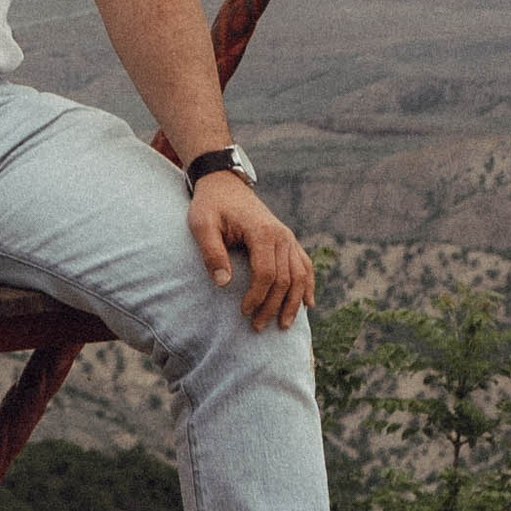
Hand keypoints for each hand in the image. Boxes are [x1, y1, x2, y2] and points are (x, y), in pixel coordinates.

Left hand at [188, 173, 314, 329]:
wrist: (224, 183)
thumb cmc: (210, 205)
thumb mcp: (202, 224)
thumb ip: (211, 252)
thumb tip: (224, 284)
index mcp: (262, 231)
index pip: (266, 273)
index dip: (257, 296)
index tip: (244, 312)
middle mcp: (281, 235)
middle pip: (285, 279)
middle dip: (273, 306)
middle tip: (258, 327)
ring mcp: (287, 237)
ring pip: (300, 276)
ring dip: (294, 302)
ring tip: (284, 325)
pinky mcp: (288, 240)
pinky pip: (305, 265)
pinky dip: (308, 285)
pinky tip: (308, 304)